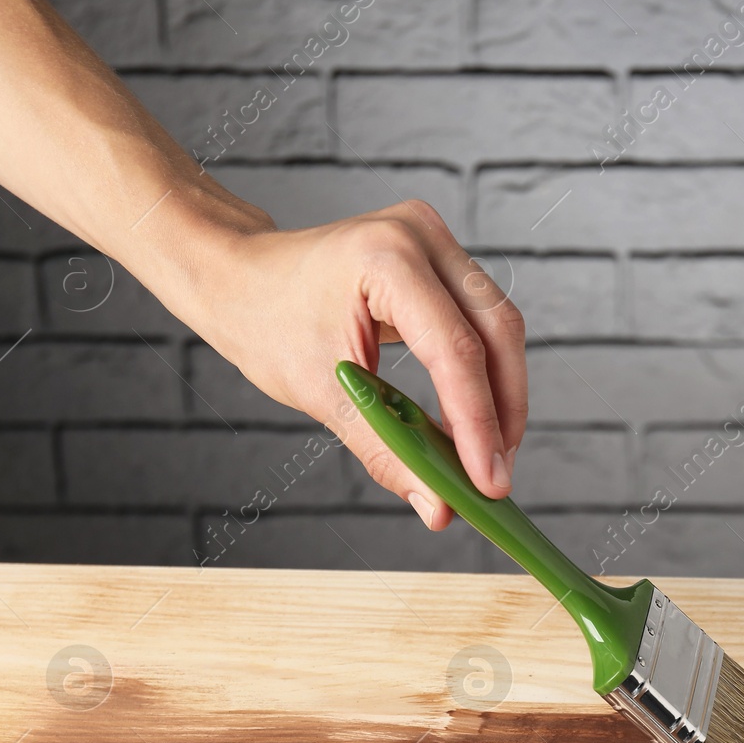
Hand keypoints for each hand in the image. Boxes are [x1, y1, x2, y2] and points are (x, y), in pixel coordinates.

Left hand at [169, 198, 526, 530]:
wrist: (241, 276)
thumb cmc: (266, 322)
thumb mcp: (322, 393)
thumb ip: (387, 450)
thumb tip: (439, 507)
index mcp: (384, 258)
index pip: (454, 349)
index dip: (478, 422)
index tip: (488, 481)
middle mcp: (420, 236)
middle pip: (496, 331)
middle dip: (502, 411)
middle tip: (497, 475)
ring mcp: (435, 239)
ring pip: (500, 326)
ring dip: (501, 395)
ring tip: (487, 454)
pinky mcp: (441, 258)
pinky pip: (482, 320)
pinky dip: (484, 373)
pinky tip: (473, 418)